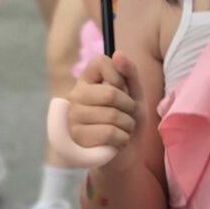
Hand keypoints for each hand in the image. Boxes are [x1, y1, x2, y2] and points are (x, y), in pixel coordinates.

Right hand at [68, 51, 142, 165]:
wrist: (124, 154)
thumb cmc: (128, 121)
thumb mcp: (135, 95)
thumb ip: (130, 73)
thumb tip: (117, 54)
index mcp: (87, 81)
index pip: (100, 61)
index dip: (119, 76)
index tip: (123, 90)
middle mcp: (75, 96)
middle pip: (110, 93)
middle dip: (128, 107)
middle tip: (127, 116)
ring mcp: (74, 116)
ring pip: (112, 115)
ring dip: (127, 125)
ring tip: (123, 130)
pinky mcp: (77, 137)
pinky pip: (110, 133)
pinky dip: (123, 139)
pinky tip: (117, 142)